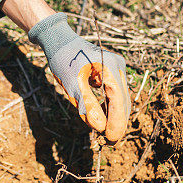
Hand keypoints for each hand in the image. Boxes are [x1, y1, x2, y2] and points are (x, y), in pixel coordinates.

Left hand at [29, 13, 129, 140]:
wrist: (59, 40)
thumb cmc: (63, 60)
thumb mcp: (71, 84)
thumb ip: (86, 105)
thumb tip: (100, 127)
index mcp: (109, 66)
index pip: (118, 99)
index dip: (117, 121)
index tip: (112, 139)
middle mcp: (118, 66)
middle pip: (123, 100)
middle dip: (117, 121)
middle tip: (109, 142)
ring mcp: (117, 68)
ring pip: (120, 98)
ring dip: (114, 115)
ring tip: (106, 133)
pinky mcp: (112, 71)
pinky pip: (114, 93)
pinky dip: (109, 106)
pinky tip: (103, 118)